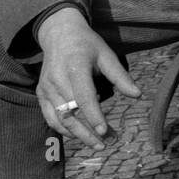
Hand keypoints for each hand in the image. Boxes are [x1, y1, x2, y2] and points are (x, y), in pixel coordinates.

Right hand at [35, 7, 140, 148]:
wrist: (59, 34)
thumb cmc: (87, 45)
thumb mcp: (107, 55)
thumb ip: (121, 76)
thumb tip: (138, 95)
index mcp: (75, 67)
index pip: (84, 97)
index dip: (94, 116)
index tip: (105, 131)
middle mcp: (57, 79)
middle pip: (72, 113)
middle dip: (88, 131)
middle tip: (106, 143)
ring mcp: (46, 87)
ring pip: (60, 119)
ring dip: (78, 134)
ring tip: (97, 143)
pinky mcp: (41, 93)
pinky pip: (50, 117)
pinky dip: (63, 129)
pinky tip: (79, 135)